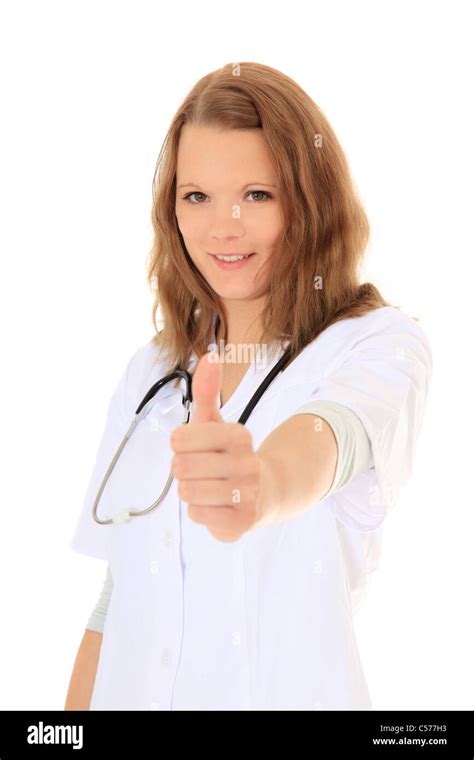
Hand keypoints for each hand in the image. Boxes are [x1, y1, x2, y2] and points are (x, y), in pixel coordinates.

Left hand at [170, 351, 267, 542]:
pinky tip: (217, 505)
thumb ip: (208, 390)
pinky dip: (201, 512)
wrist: (270, 492)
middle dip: (184, 469)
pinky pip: (198, 516)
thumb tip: (210, 355)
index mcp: (239, 435)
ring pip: (187, 493)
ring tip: (209, 486)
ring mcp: (246, 496)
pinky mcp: (241, 523)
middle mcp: (247, 464)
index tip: (195, 446)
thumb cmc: (233, 454)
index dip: (180, 444)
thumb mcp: (218, 421)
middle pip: (180, 468)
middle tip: (201, 469)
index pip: (179, 438)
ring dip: (191, 491)